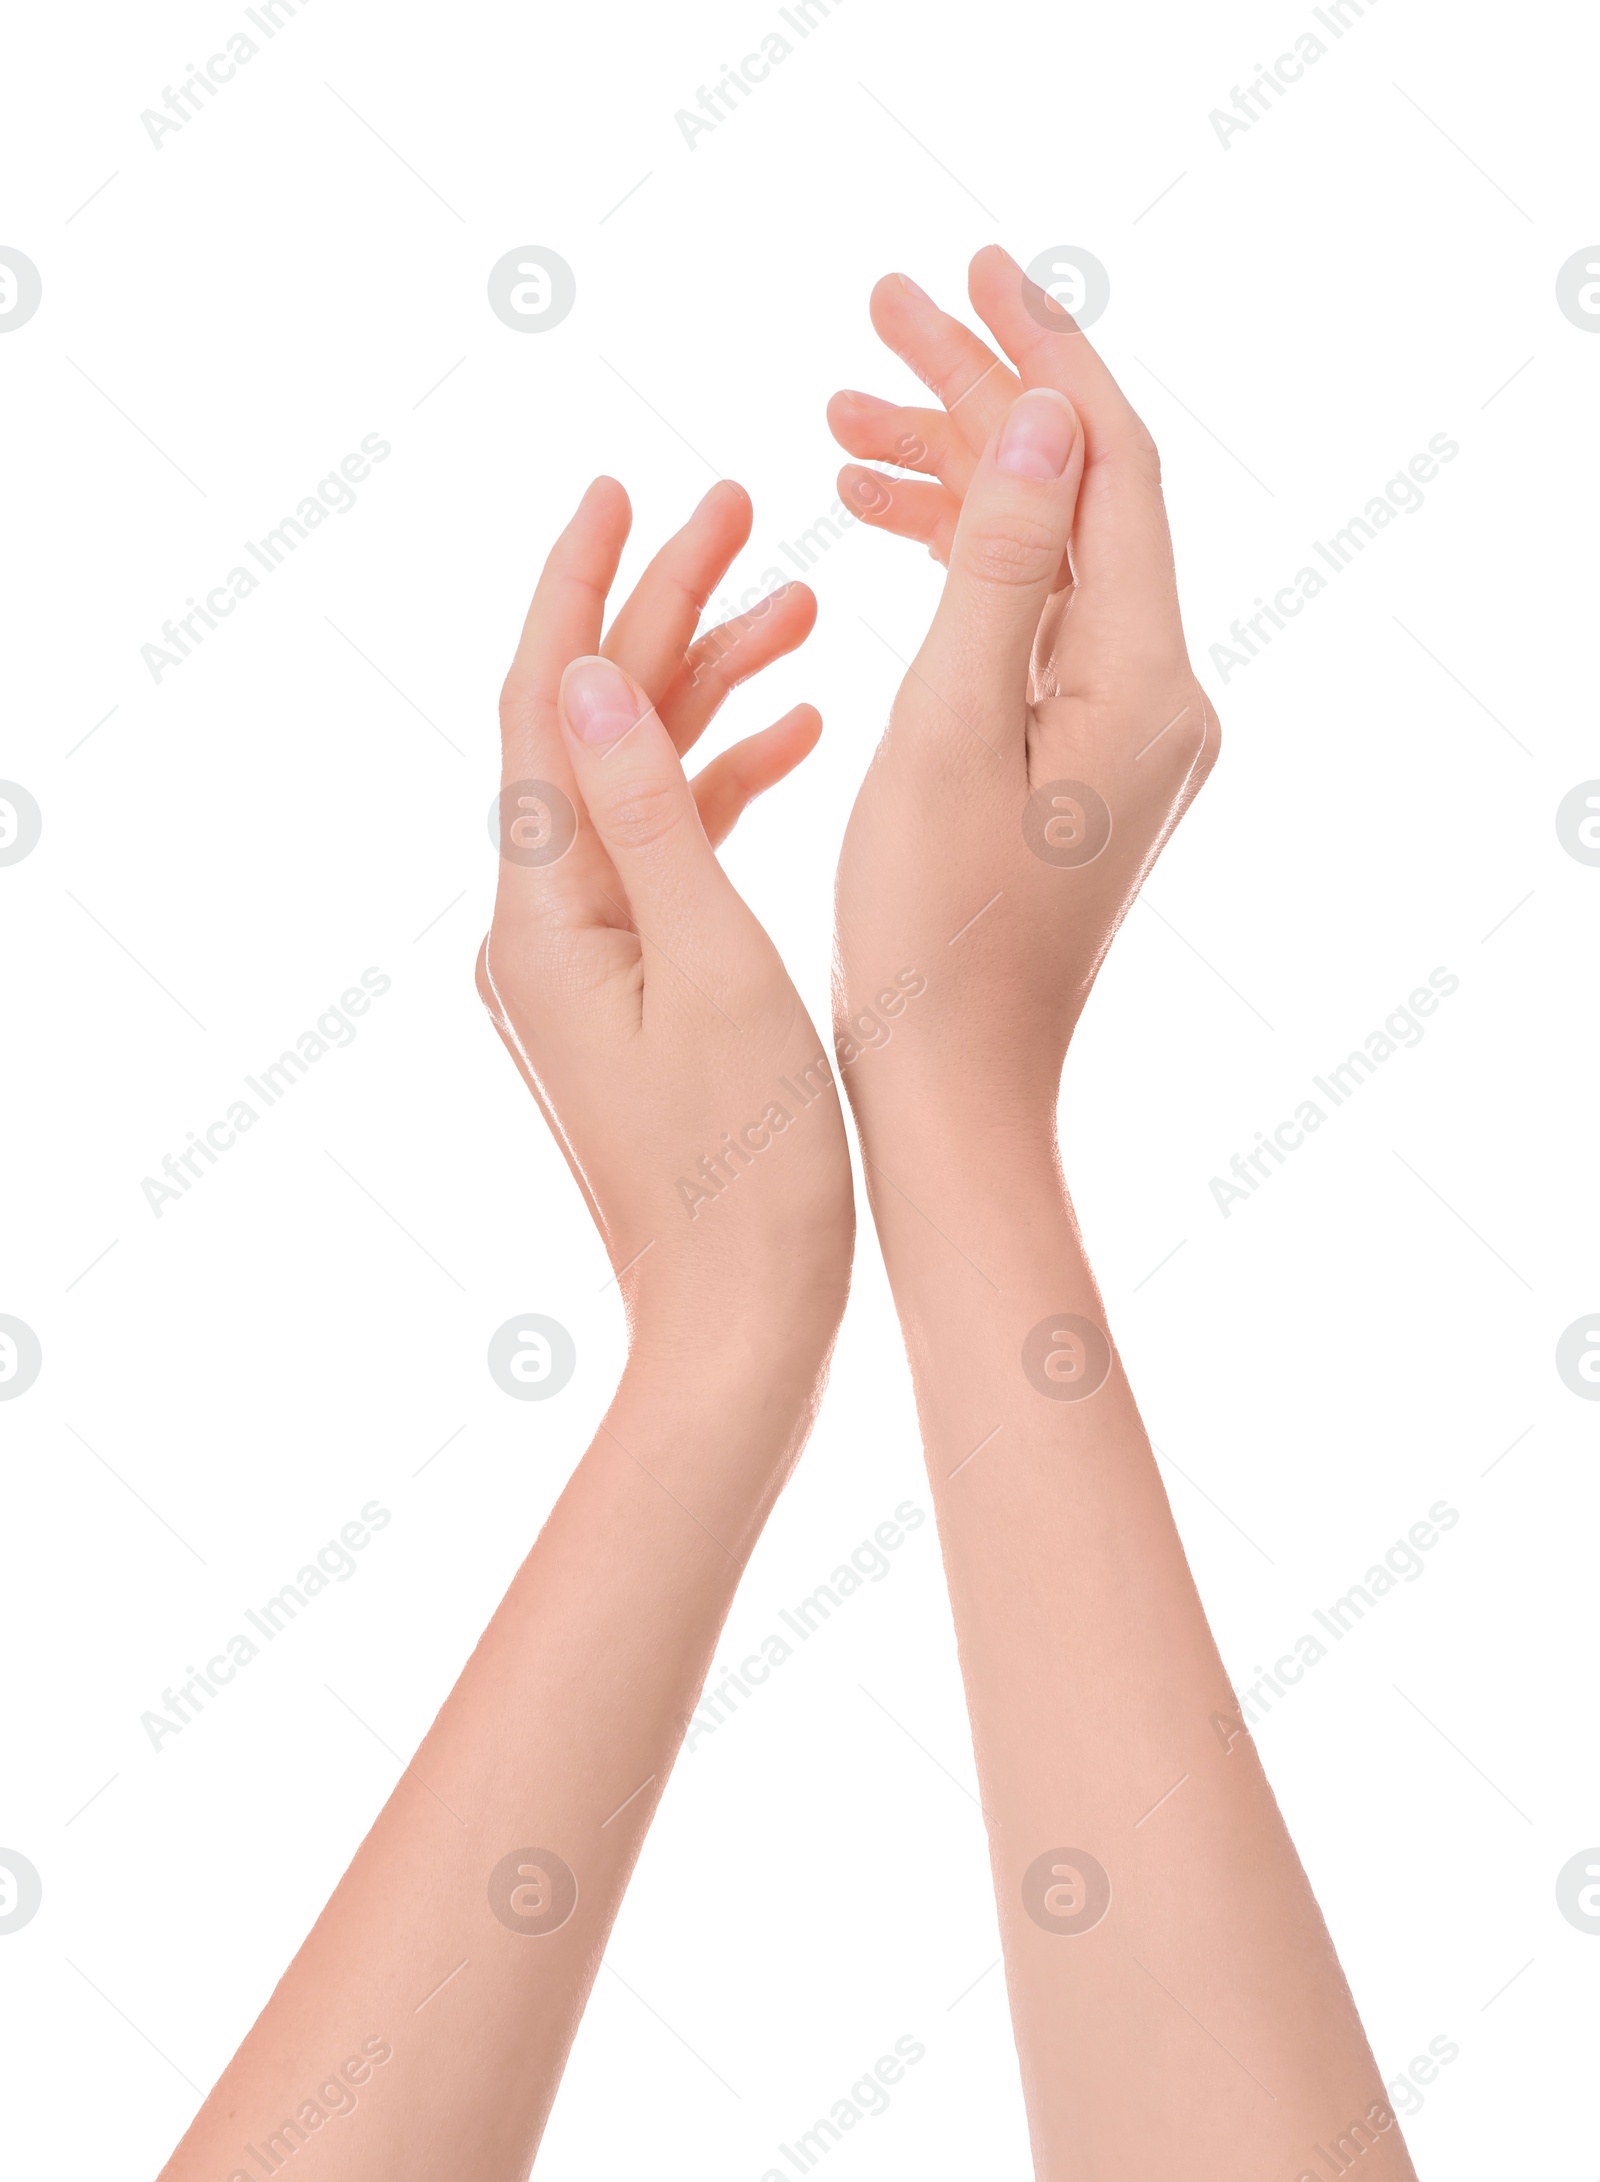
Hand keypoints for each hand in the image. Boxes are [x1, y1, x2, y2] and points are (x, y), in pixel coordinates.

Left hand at [478, 477, 852, 1361]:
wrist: (741, 1325)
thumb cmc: (748, 1172)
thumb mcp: (710, 973)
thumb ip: (651, 818)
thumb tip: (593, 678)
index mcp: (543, 919)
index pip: (542, 708)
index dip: (582, 588)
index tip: (625, 485)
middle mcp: (540, 931)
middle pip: (589, 731)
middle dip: (662, 617)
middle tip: (742, 512)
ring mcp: (583, 965)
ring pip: (637, 786)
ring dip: (709, 695)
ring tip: (801, 608)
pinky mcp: (633, 995)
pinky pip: (667, 860)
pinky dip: (725, 790)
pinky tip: (799, 738)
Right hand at [826, 247, 1218, 1155]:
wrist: (954, 1093)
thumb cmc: (931, 943)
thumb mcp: (949, 735)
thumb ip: (998, 566)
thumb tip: (1046, 412)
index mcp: (1143, 682)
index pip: (1110, 465)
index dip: (1037, 355)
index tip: (958, 270)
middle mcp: (1157, 697)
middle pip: (1079, 497)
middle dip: (978, 401)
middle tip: (871, 322)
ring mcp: (1121, 734)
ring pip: (1044, 559)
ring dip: (953, 482)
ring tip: (837, 426)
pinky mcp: (1076, 766)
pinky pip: (1025, 626)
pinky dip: (957, 568)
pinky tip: (879, 530)